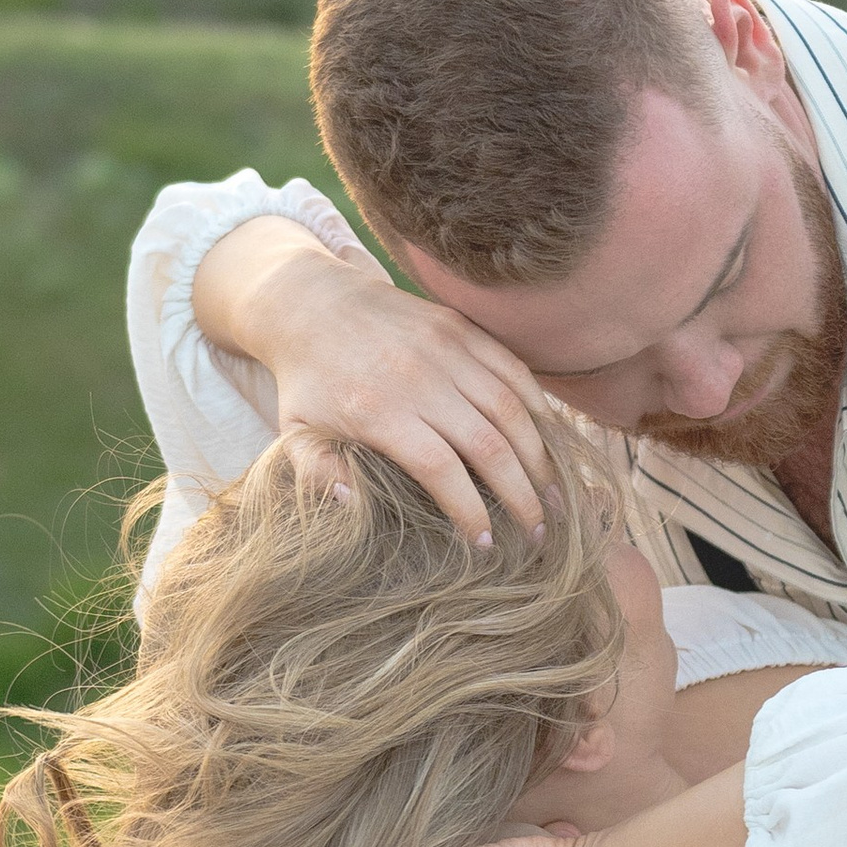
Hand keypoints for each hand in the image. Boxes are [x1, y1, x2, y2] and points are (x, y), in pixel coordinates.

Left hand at [198, 221, 561, 540]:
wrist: (312, 303)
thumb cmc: (307, 382)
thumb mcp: (293, 435)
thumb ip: (319, 475)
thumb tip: (354, 506)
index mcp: (379, 412)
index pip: (441, 469)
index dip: (471, 510)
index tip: (487, 543)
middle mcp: (419, 379)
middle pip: (489, 444)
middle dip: (521, 494)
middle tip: (538, 532)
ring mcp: (446, 349)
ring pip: (511, 409)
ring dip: (540, 458)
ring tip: (553, 496)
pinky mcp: (462, 329)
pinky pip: (514, 371)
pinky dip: (539, 409)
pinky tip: (549, 443)